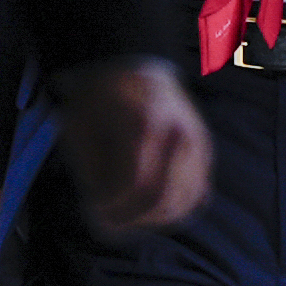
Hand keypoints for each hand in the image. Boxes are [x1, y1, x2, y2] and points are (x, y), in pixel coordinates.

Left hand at [55, 58, 210, 235]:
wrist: (134, 63)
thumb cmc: (100, 97)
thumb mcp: (80, 126)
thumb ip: (92, 171)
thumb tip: (104, 215)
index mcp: (145, 124)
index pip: (135, 187)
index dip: (114, 209)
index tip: (94, 212)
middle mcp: (179, 135)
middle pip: (161, 201)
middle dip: (131, 220)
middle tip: (107, 221)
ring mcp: (197, 144)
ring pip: (182, 205)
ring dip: (150, 220)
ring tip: (124, 215)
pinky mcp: (204, 152)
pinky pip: (196, 196)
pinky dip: (173, 210)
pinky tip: (148, 209)